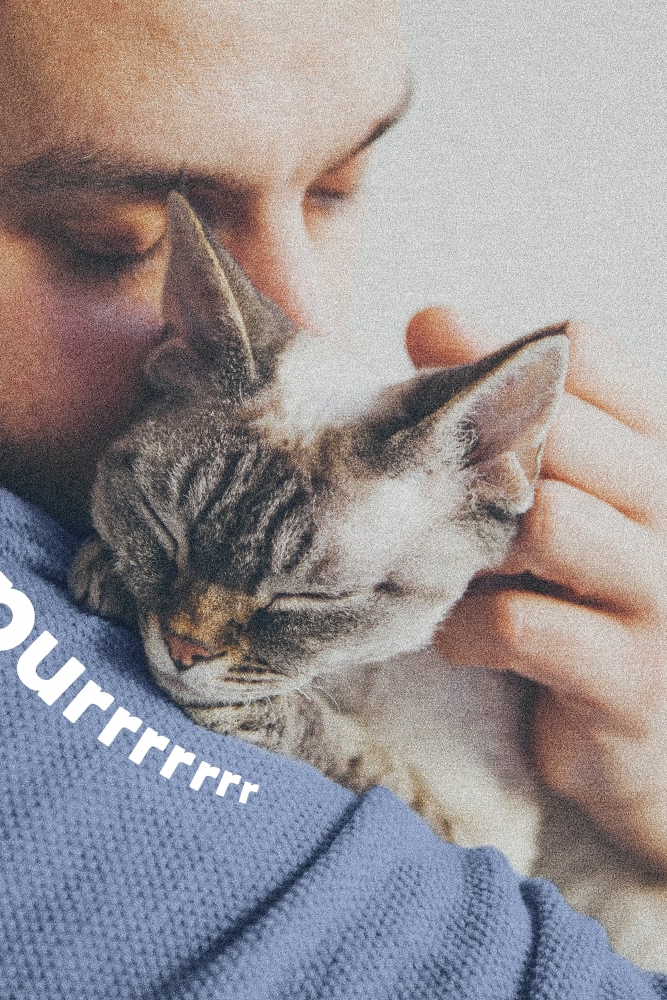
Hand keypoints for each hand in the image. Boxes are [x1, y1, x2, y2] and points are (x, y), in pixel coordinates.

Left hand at [407, 307, 666, 873]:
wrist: (654, 747)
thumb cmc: (579, 598)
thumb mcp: (552, 491)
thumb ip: (505, 411)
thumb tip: (429, 317)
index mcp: (656, 450)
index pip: (587, 350)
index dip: (501, 358)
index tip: (439, 386)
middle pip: (560, 426)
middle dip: (476, 453)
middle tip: (435, 495)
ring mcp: (664, 596)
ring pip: (548, 521)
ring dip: (471, 546)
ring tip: (452, 571)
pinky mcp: (632, 683)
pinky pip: (524, 626)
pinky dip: (468, 629)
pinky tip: (462, 638)